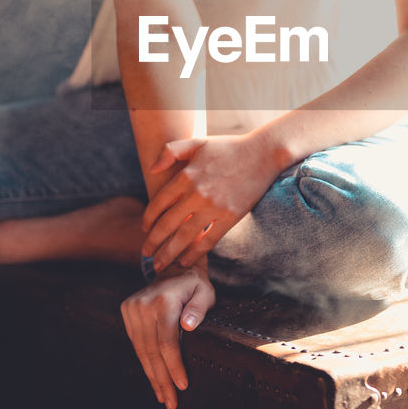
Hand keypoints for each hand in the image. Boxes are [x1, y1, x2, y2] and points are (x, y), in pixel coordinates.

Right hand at [120, 261, 214, 408]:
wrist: (174, 268)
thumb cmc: (194, 286)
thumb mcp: (205, 293)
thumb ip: (199, 309)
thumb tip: (188, 326)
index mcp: (163, 301)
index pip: (167, 342)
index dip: (174, 366)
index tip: (183, 385)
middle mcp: (143, 305)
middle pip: (152, 350)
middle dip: (162, 379)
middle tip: (170, 403)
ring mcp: (132, 309)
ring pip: (142, 350)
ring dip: (153, 376)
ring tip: (163, 397)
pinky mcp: (127, 313)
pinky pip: (137, 344)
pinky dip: (146, 363)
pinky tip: (154, 379)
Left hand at [141, 131, 282, 272]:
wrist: (263, 154)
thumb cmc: (229, 148)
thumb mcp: (197, 142)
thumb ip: (171, 151)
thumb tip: (152, 170)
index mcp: (186, 176)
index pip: (158, 203)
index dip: (148, 219)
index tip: (144, 230)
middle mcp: (196, 193)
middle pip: (167, 224)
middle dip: (153, 243)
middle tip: (145, 254)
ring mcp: (213, 207)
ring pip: (184, 237)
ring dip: (168, 254)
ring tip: (159, 266)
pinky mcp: (230, 217)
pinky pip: (208, 241)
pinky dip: (195, 254)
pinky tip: (185, 262)